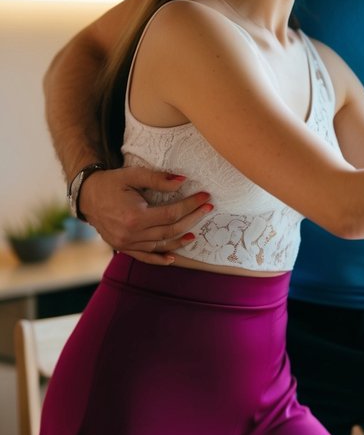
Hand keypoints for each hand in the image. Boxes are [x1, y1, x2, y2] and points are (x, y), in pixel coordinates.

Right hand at [78, 166, 212, 264]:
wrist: (86, 196)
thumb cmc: (111, 183)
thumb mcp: (134, 175)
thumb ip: (158, 179)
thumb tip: (183, 181)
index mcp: (135, 216)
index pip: (172, 213)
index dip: (191, 205)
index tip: (205, 197)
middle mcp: (131, 234)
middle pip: (170, 230)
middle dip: (192, 219)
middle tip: (207, 209)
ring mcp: (126, 243)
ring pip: (160, 245)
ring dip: (179, 241)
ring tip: (194, 233)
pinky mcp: (122, 247)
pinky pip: (144, 257)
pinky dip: (159, 259)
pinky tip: (172, 258)